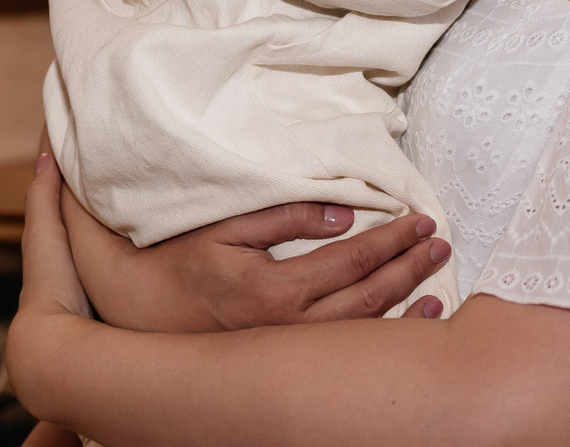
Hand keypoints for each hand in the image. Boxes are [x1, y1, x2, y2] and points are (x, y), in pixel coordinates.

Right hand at [56, 175, 452, 332]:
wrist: (130, 309)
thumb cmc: (176, 258)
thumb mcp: (225, 225)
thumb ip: (285, 215)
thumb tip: (343, 213)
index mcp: (275, 291)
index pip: (353, 260)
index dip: (392, 238)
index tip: (421, 218)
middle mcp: (286, 328)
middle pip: (368, 297)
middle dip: (409, 267)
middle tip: (440, 242)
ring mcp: (284, 349)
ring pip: (360, 329)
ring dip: (404, 305)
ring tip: (436, 285)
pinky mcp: (277, 357)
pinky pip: (342, 348)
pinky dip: (381, 333)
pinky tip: (403, 319)